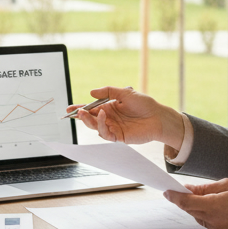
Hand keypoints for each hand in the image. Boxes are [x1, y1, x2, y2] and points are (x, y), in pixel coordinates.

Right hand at [69, 86, 183, 149]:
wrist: (158, 117)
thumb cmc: (144, 104)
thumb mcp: (124, 93)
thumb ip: (108, 91)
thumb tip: (91, 92)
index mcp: (109, 107)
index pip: (91, 109)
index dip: (80, 109)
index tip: (70, 108)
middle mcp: (109, 118)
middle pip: (90, 119)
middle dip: (81, 116)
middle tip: (77, 112)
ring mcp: (113, 128)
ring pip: (96, 127)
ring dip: (89, 120)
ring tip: (86, 112)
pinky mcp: (119, 136)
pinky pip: (106, 134)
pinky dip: (102, 126)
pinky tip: (103, 116)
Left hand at [164, 179, 227, 228]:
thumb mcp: (227, 185)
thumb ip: (206, 188)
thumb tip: (189, 188)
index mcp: (213, 205)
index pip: (186, 202)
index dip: (174, 197)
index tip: (167, 192)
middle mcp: (213, 221)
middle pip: (191, 210)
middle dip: (188, 200)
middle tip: (188, 191)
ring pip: (199, 217)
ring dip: (200, 208)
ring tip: (214, 200)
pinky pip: (209, 225)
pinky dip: (209, 216)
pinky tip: (222, 210)